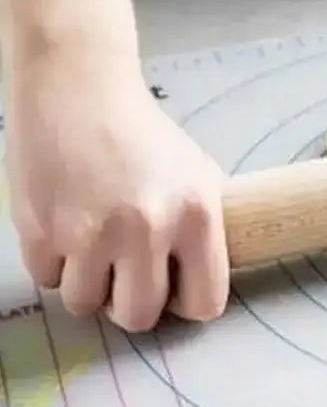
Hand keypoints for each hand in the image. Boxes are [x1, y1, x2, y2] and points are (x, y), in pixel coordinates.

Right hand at [4, 49, 229, 331]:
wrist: (78, 89)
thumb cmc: (144, 134)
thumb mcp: (197, 175)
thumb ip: (202, 231)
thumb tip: (200, 281)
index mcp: (197, 215)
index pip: (205, 302)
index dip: (188, 303)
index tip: (176, 289)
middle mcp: (147, 228)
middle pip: (139, 317)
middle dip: (132, 303)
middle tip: (128, 275)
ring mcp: (89, 233)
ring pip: (86, 305)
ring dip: (89, 284)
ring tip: (94, 245)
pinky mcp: (41, 231)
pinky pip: (48, 280)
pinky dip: (56, 263)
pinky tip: (66, 224)